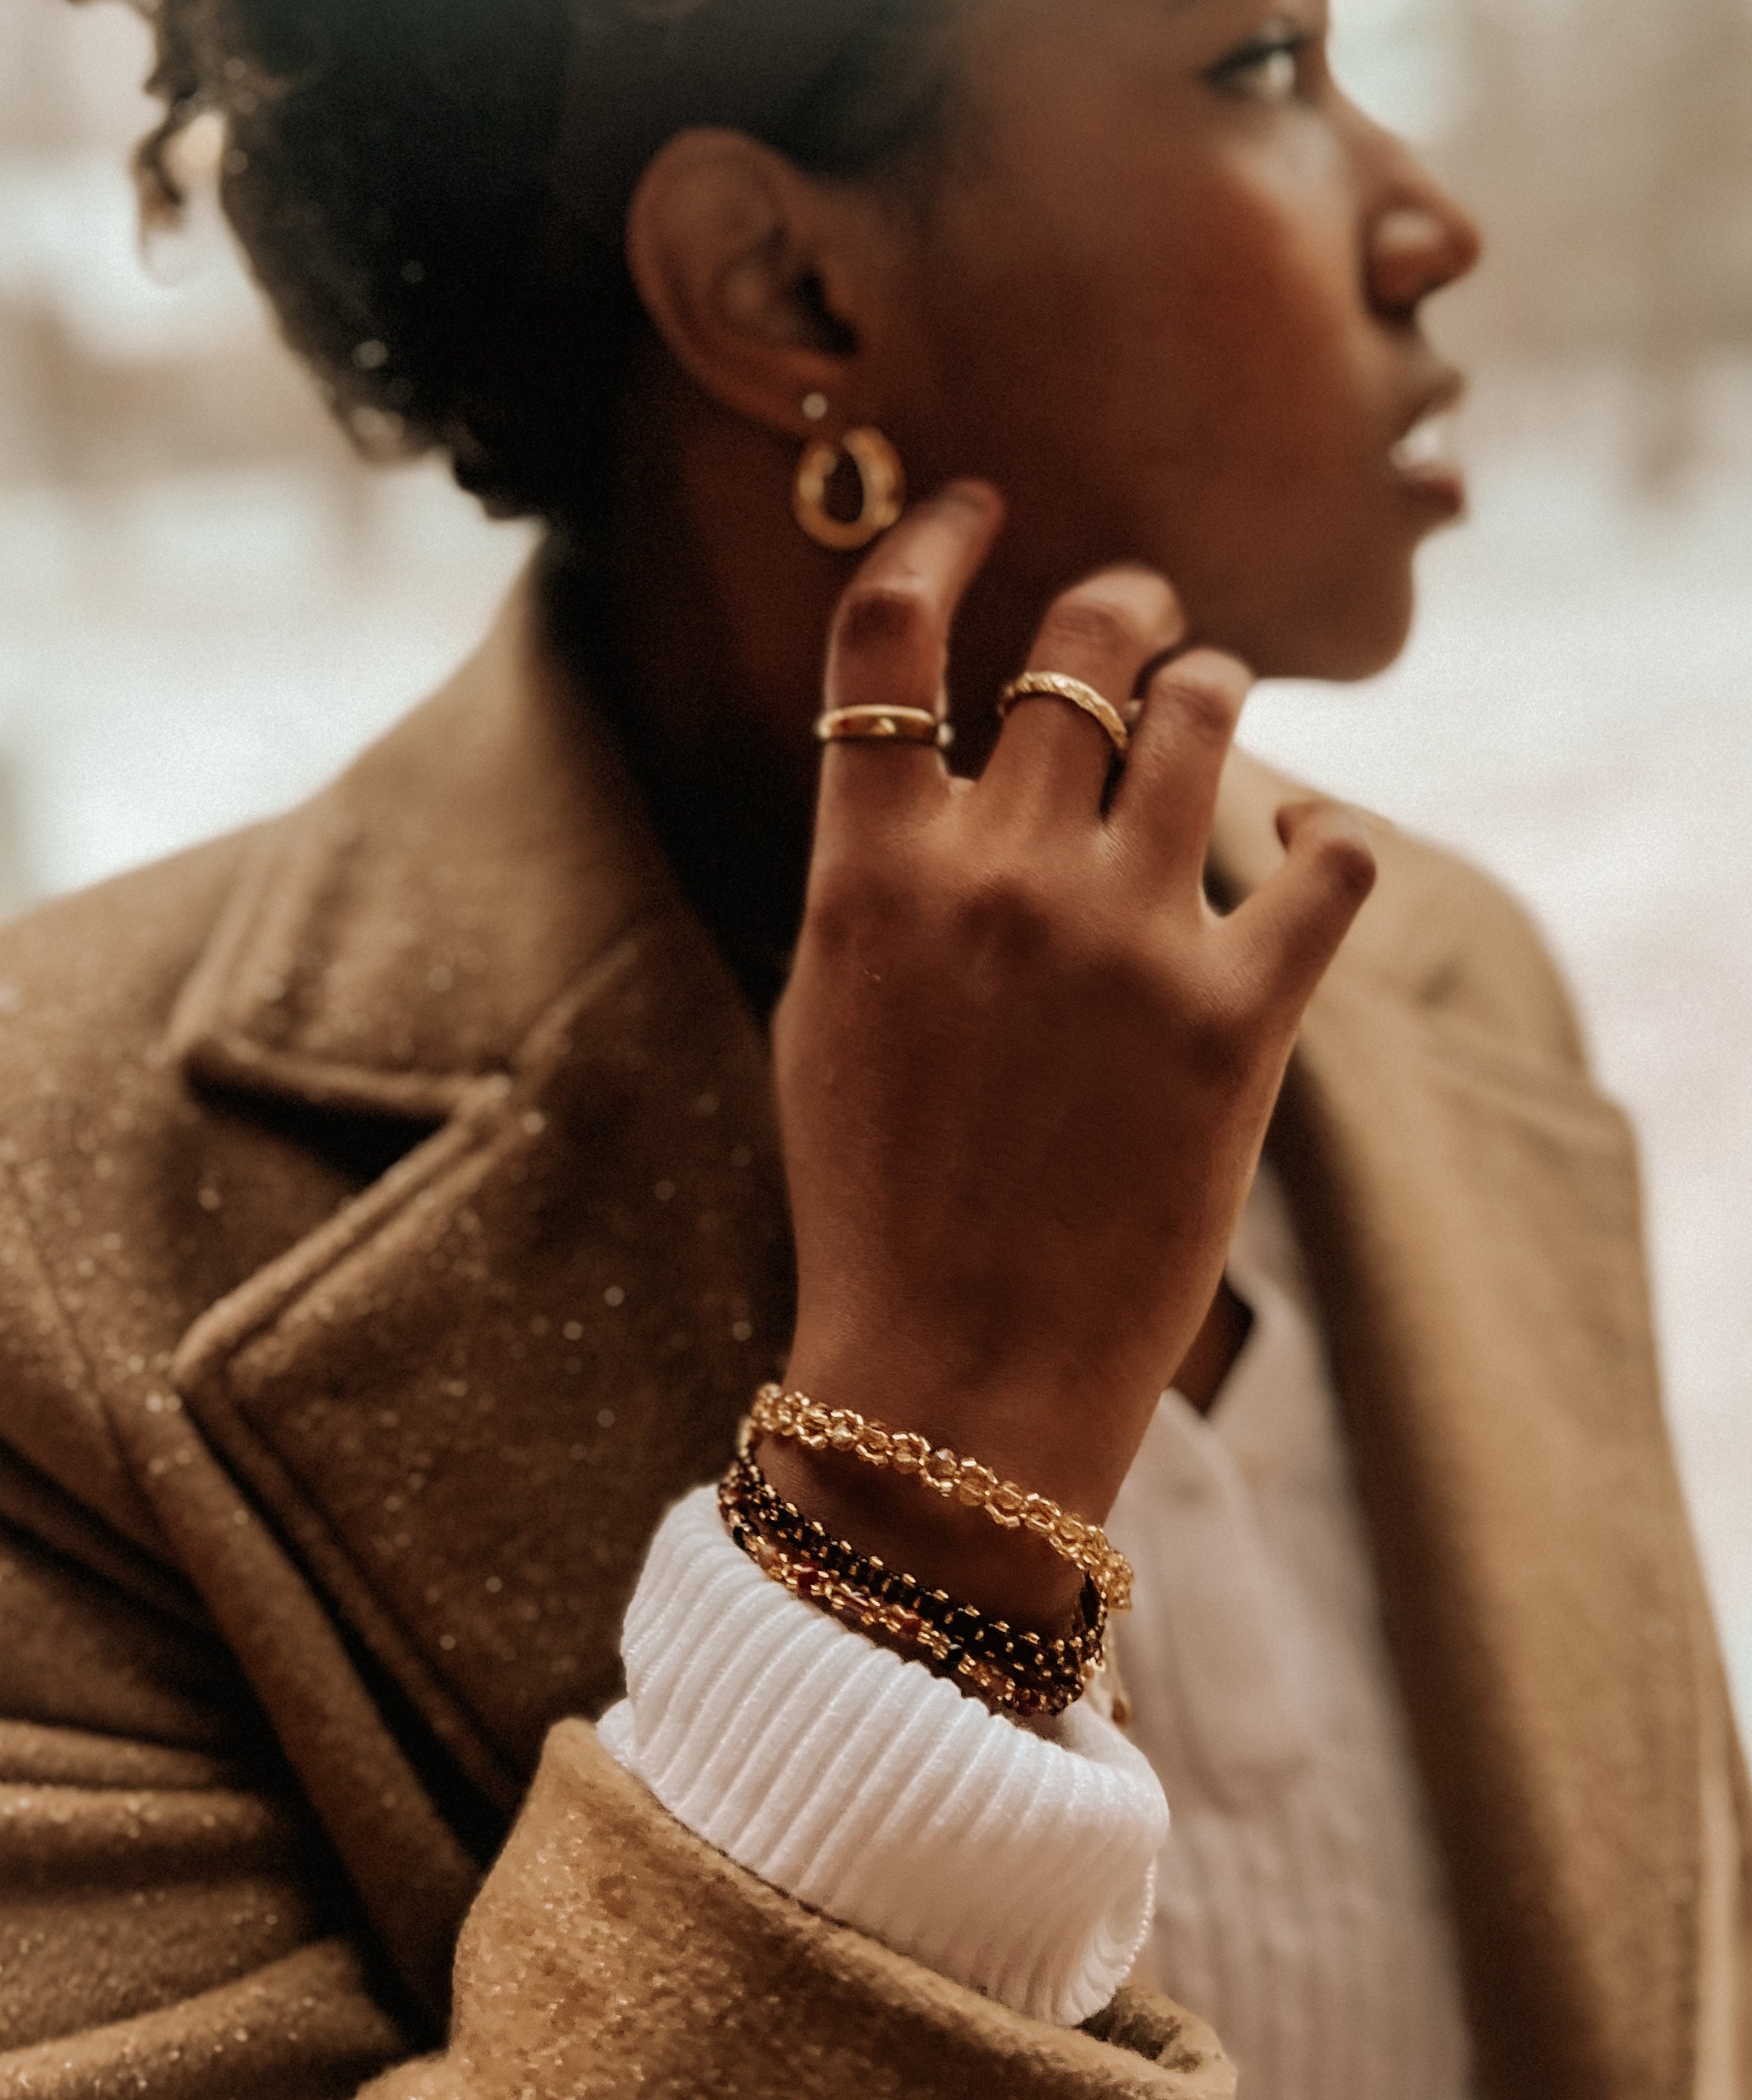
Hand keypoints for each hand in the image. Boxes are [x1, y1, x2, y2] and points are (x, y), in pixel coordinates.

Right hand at [766, 484, 1375, 1627]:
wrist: (953, 1369)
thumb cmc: (870, 1197)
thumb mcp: (829, 1010)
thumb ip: (877, 874)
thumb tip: (933, 770)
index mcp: (871, 872)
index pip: (885, 637)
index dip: (937, 541)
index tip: (982, 508)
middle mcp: (998, 877)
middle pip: (1079, 650)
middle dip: (1116, 607)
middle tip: (1133, 616)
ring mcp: (1123, 944)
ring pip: (1202, 714)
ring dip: (1212, 688)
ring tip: (1210, 707)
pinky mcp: (1236, 1024)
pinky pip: (1330, 866)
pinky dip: (1332, 840)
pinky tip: (1316, 847)